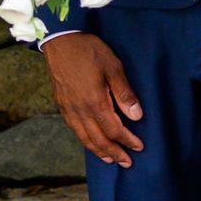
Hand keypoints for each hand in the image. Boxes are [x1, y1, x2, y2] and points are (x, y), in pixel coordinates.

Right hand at [44, 33, 144, 167]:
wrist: (60, 39)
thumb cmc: (89, 50)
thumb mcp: (113, 67)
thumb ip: (124, 93)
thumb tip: (137, 116)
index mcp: (95, 102)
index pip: (114, 130)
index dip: (128, 140)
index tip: (139, 146)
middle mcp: (80, 110)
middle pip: (99, 140)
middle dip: (115, 153)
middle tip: (127, 162)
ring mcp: (68, 108)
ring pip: (84, 138)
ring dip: (98, 151)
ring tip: (109, 159)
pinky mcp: (61, 103)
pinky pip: (73, 129)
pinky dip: (83, 140)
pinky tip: (89, 141)